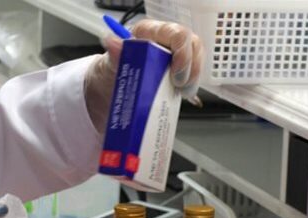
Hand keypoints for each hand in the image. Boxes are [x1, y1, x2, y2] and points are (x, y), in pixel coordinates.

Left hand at [85, 20, 202, 131]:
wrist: (111, 89)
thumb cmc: (112, 73)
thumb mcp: (110, 65)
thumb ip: (114, 54)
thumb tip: (111, 41)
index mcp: (150, 33)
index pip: (178, 35)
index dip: (183, 55)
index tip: (176, 77)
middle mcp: (166, 40)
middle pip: (193, 46)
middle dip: (191, 70)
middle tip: (178, 87)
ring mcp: (175, 54)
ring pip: (197, 60)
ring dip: (192, 80)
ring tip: (180, 92)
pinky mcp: (180, 69)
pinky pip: (194, 74)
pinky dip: (190, 86)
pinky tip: (180, 94)